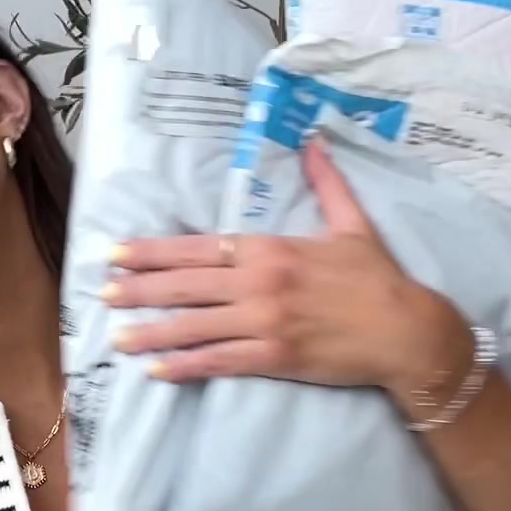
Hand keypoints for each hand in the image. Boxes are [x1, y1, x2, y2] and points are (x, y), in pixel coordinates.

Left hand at [103, 136, 472, 402]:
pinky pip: (220, 361)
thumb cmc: (378, 279)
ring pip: (195, 325)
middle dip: (140, 289)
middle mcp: (260, 282)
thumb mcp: (352, 224)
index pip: (200, 247)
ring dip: (152, 331)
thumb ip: (327, 184)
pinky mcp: (275, 357)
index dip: (155, 251)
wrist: (407, 330)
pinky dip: (186, 365)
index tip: (120, 253)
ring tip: (116, 337)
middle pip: (187, 284)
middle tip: (103, 295)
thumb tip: (314, 140)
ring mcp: (265, 321)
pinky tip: (157, 370)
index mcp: (272, 247)